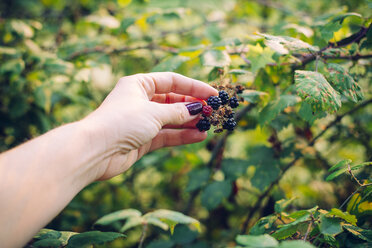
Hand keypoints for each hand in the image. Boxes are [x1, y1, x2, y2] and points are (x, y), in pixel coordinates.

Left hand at [83, 72, 217, 179]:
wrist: (96, 151)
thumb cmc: (122, 122)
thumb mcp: (154, 113)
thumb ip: (178, 112)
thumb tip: (197, 110)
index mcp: (139, 84)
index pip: (172, 81)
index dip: (194, 87)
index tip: (213, 94)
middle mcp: (140, 101)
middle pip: (173, 100)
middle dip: (193, 106)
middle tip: (212, 112)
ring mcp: (142, 121)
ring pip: (171, 119)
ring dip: (190, 122)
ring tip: (209, 125)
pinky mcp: (143, 139)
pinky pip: (167, 135)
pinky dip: (182, 136)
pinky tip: (199, 136)